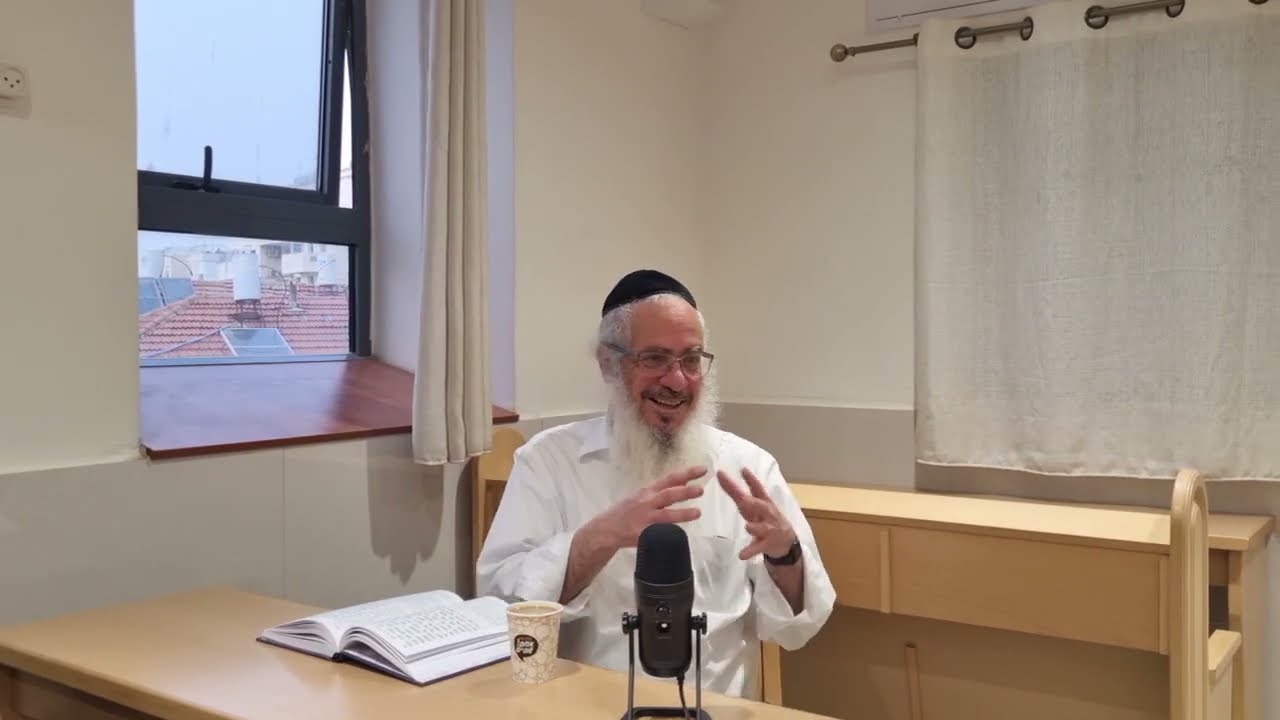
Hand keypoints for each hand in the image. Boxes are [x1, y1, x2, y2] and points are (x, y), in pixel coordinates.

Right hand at [589, 466, 706, 550]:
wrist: (605, 529)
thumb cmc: (627, 512)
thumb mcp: (642, 496)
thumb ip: (662, 490)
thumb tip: (685, 480)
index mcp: (648, 492)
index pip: (670, 479)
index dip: (687, 473)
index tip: (703, 469)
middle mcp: (646, 503)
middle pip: (668, 495)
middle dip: (685, 491)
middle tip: (701, 489)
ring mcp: (644, 519)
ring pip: (665, 515)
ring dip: (682, 513)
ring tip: (698, 512)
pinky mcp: (640, 535)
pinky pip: (657, 534)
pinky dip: (668, 534)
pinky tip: (680, 535)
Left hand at [717, 467, 795, 559]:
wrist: (785, 540)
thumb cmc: (765, 517)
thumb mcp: (753, 504)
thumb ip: (736, 491)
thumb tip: (720, 476)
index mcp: (763, 502)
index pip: (758, 488)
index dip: (751, 479)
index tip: (743, 469)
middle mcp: (768, 514)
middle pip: (762, 507)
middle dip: (754, 503)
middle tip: (744, 499)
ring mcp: (768, 529)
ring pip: (762, 528)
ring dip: (755, 527)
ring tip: (748, 527)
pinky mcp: (766, 544)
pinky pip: (757, 548)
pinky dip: (750, 551)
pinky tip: (742, 555)